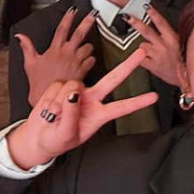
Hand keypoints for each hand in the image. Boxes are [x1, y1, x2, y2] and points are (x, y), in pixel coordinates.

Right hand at [7, 50, 157, 168]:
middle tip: (141, 53)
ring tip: (55, 115)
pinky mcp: (63, 85)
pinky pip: (58, 85)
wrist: (38, 137)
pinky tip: (50, 106)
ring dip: (59, 101)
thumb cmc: (55, 140)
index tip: (154, 97)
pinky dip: (51, 97)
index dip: (138, 102)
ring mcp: (78, 92)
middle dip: (128, 65)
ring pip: (73, 86)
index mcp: (98, 115)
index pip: (122, 108)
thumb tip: (73, 94)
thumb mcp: (66, 134)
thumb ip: (71, 115)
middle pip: (113, 79)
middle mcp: (92, 100)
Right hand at [16, 7, 97, 106]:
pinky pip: (92, 60)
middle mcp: (67, 53)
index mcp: (54, 50)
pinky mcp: (83, 70)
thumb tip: (20, 36)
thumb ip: (27, 47)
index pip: (62, 29)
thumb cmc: (40, 83)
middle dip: (87, 22)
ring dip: (87, 46)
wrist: (49, 99)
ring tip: (83, 49)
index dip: (68, 18)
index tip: (73, 10)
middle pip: (80, 33)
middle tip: (93, 15)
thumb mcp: (30, 63)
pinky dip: (90, 59)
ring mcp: (76, 61)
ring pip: (88, 47)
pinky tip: (85, 61)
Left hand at [124, 5, 182, 86]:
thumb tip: (163, 30)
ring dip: (144, 48)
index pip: (161, 23)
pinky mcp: (151, 66)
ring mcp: (157, 55)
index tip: (147, 6)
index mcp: (173, 39)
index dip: (154, 13)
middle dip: (136, 23)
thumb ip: (171, 38)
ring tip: (151, 53)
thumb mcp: (183, 46)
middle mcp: (164, 46)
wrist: (186, 80)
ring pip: (142, 46)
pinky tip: (149, 61)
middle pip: (147, 31)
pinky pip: (140, 60)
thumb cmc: (184, 64)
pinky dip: (142, 60)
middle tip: (128, 17)